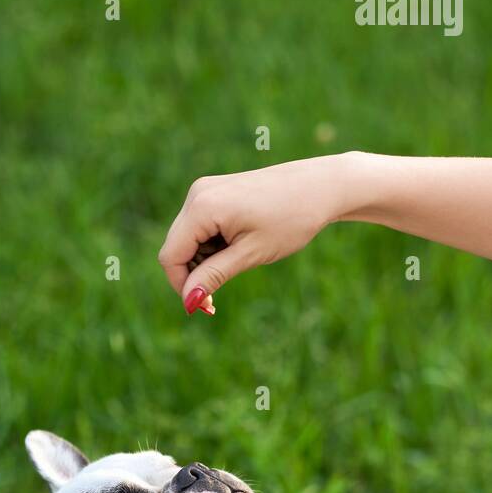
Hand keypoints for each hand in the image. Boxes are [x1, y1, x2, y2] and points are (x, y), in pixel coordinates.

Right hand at [158, 155, 349, 313]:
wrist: (320, 186)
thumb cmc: (291, 219)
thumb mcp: (251, 254)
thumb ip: (214, 276)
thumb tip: (188, 302)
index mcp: (203, 207)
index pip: (171, 256)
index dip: (182, 286)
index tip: (207, 306)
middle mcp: (198, 194)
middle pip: (176, 248)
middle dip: (193, 275)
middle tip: (218, 299)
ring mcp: (205, 191)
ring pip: (187, 240)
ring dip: (204, 261)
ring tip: (238, 263)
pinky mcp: (215, 192)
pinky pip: (199, 227)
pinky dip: (211, 246)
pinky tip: (237, 248)